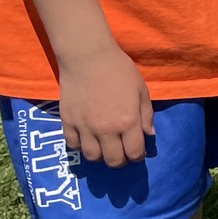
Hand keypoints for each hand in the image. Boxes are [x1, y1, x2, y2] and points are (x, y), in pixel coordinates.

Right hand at [56, 43, 154, 168]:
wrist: (87, 57)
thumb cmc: (119, 70)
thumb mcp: (141, 90)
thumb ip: (146, 114)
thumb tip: (150, 134)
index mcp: (128, 121)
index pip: (134, 152)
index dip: (138, 157)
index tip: (137, 153)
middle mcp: (106, 129)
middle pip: (113, 161)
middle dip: (120, 161)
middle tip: (121, 153)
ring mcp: (85, 127)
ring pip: (92, 157)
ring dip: (100, 156)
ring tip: (104, 147)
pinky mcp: (68, 122)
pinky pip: (72, 144)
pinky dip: (80, 145)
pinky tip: (86, 138)